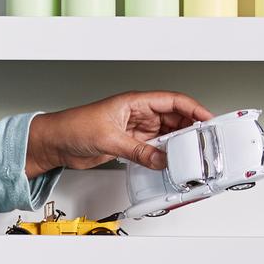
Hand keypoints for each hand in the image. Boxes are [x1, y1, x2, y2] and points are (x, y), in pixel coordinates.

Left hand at [25, 91, 213, 175]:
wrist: (54, 142)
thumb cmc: (73, 126)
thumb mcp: (110, 139)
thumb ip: (138, 151)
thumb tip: (161, 159)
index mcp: (135, 101)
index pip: (173, 101)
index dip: (193, 109)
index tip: (208, 120)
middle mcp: (138, 113)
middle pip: (174, 118)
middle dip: (190, 129)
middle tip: (203, 143)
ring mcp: (135, 129)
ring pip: (165, 135)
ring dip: (177, 145)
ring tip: (189, 155)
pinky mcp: (130, 144)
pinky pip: (154, 148)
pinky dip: (163, 155)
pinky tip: (170, 162)